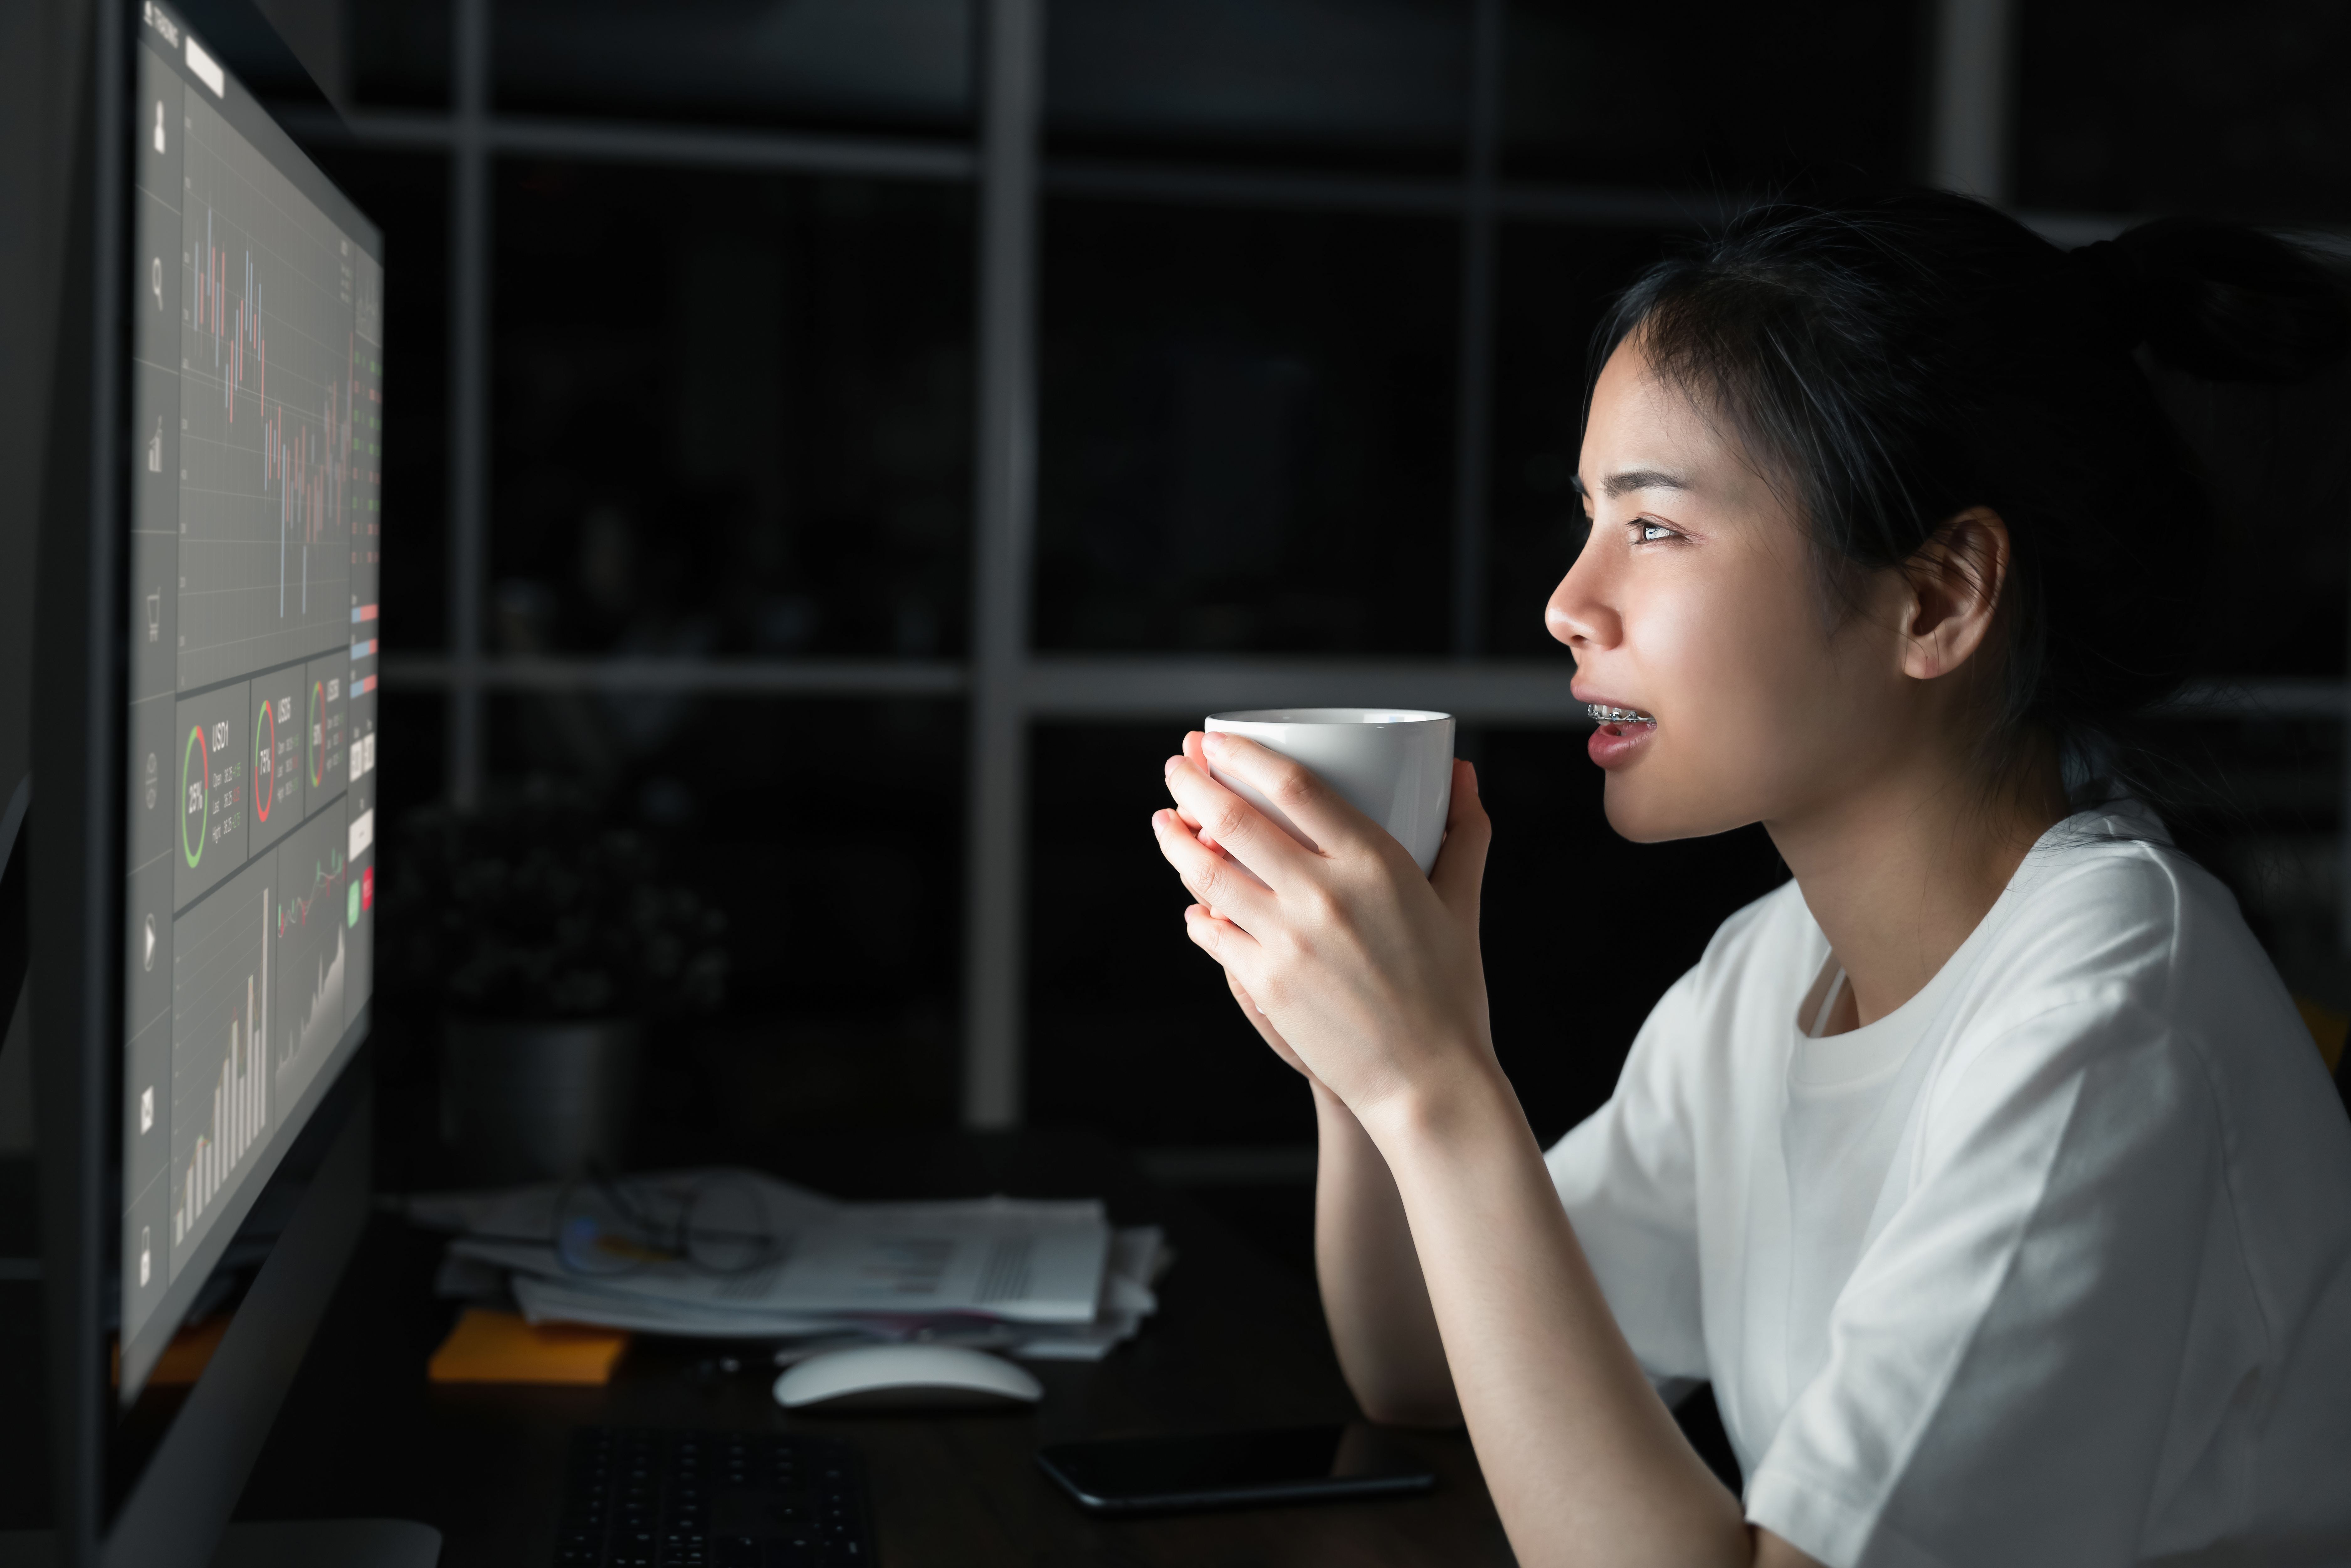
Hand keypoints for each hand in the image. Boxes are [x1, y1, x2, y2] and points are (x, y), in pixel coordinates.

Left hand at [1151, 730, 1495, 1121]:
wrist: (1428, 1081)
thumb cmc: (1450, 991)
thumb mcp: (1462, 903)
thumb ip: (1464, 833)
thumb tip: (1462, 773)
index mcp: (1375, 864)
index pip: (1294, 787)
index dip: (1244, 756)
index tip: (1215, 741)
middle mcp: (1324, 896)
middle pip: (1236, 822)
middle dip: (1194, 785)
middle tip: (1176, 765)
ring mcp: (1288, 942)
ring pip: (1210, 875)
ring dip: (1176, 842)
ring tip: (1163, 822)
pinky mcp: (1265, 985)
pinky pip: (1213, 934)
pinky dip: (1197, 912)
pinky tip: (1193, 903)